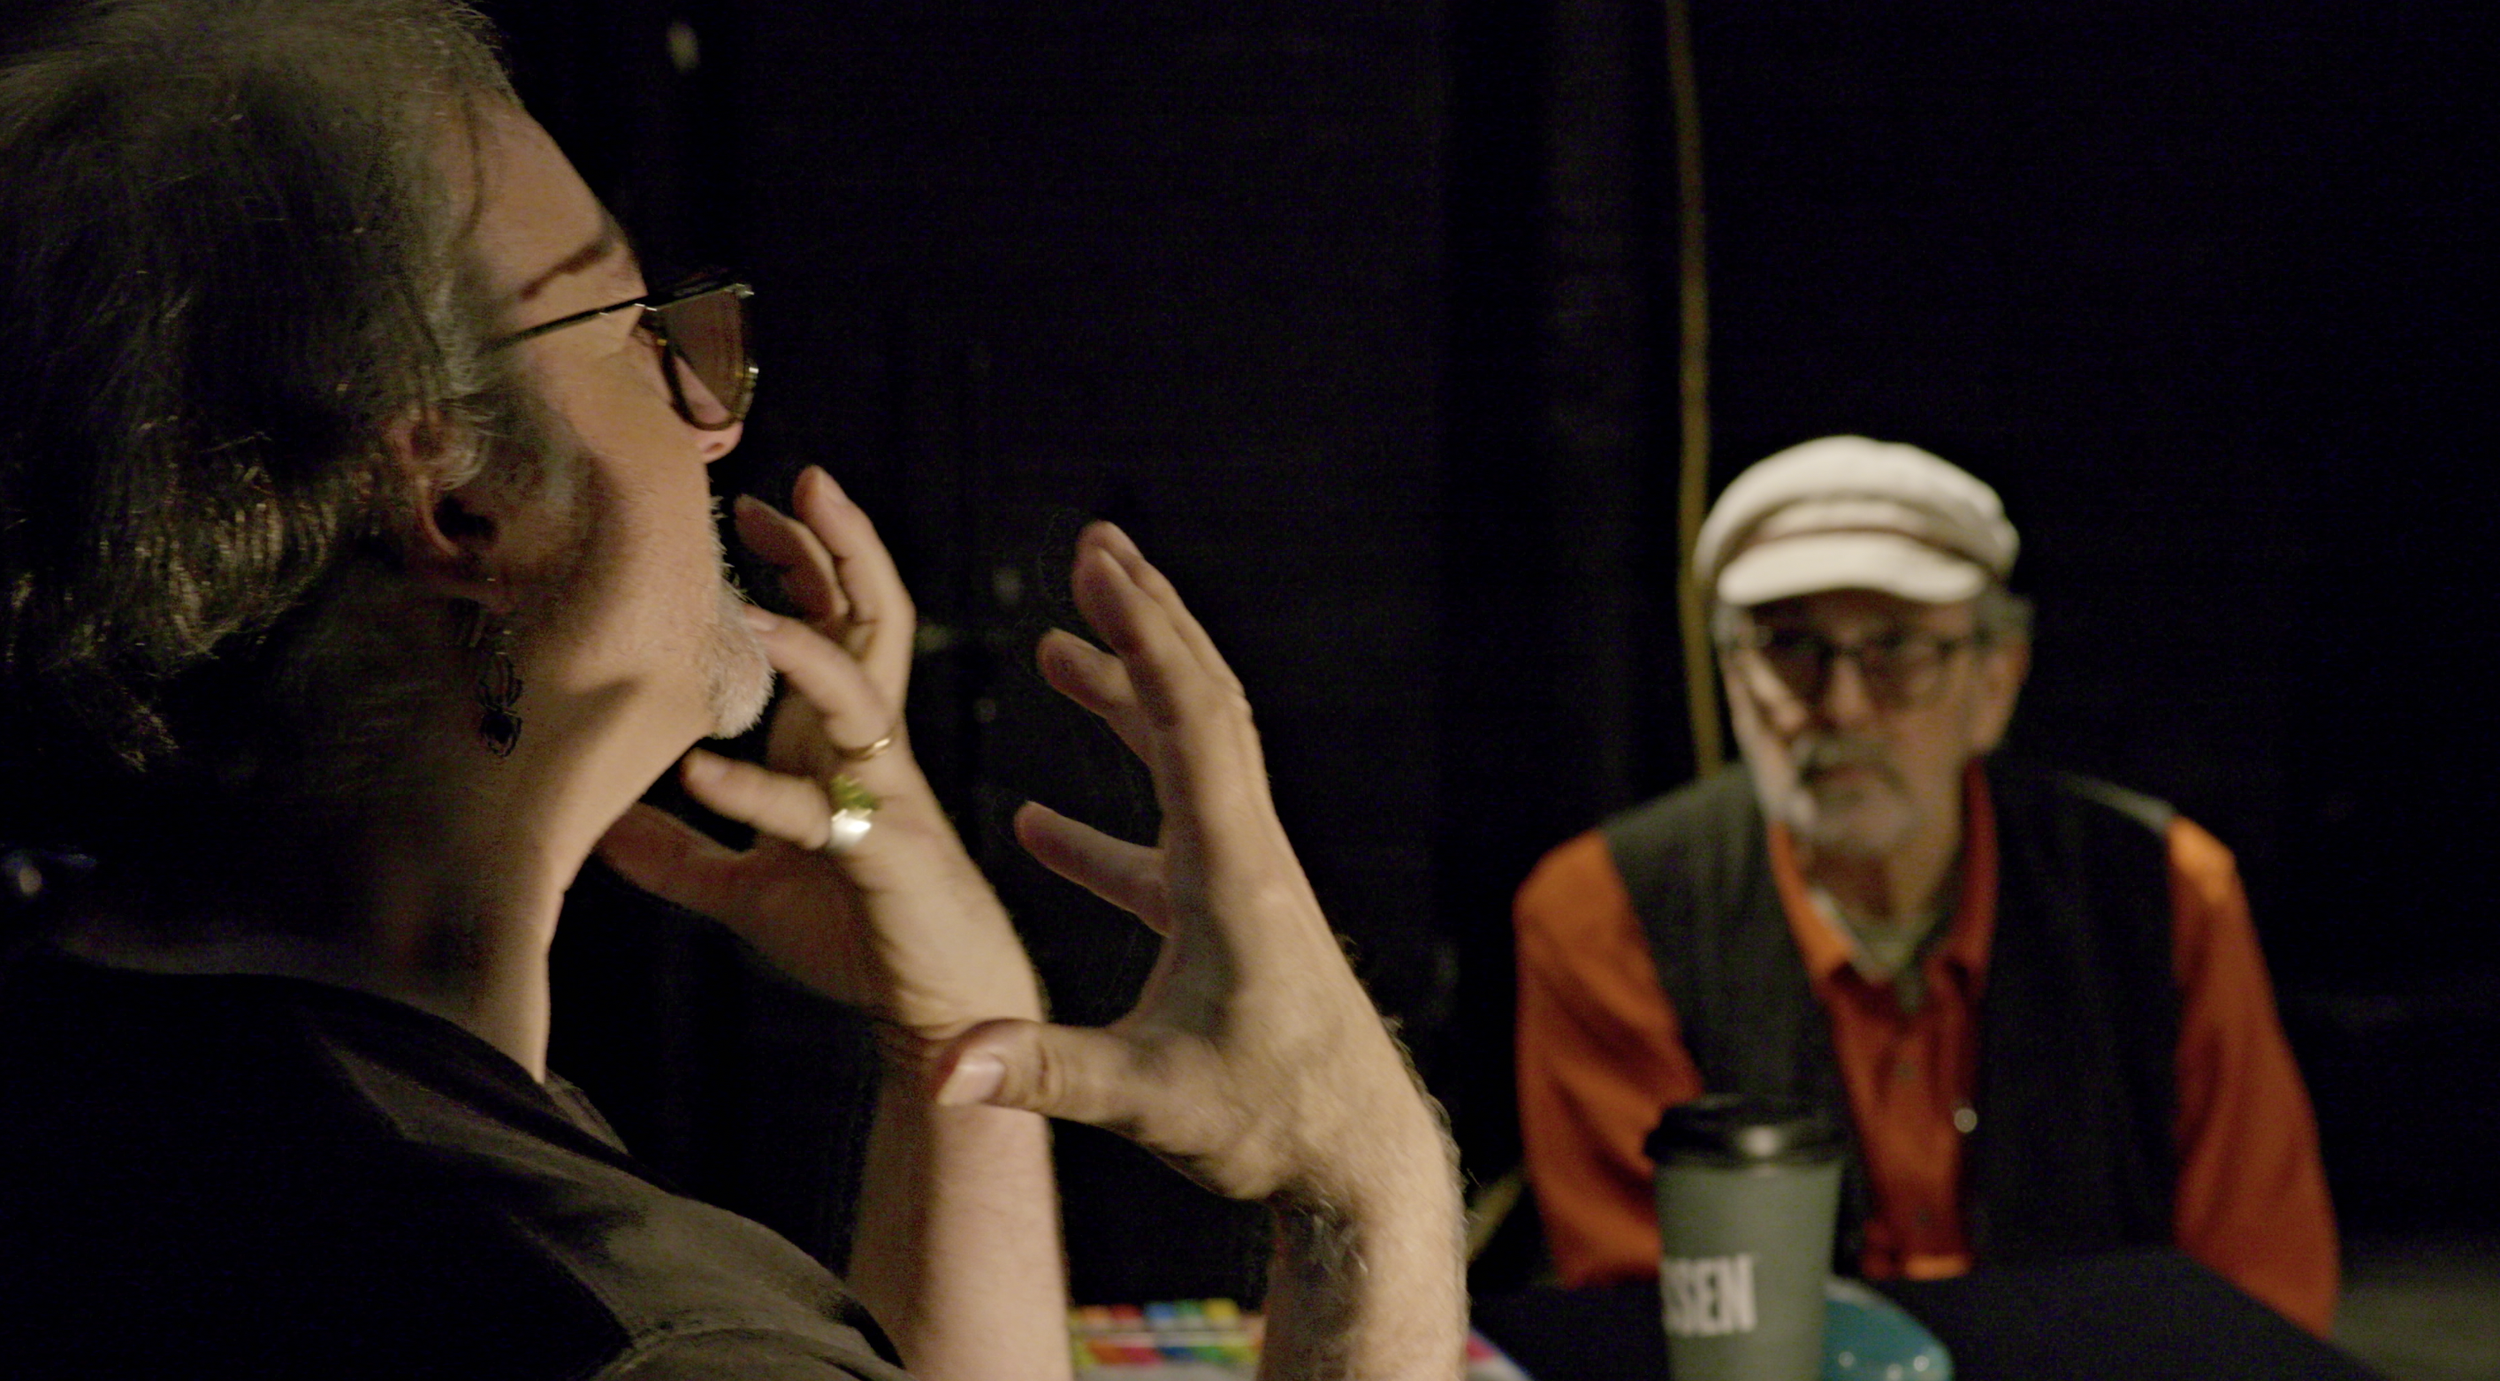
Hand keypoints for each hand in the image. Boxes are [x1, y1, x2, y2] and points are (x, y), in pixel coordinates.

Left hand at [597, 466, 1041, 1038]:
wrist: (934, 1004)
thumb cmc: (858, 933)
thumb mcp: (745, 887)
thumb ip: (681, 854)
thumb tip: (600, 829)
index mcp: (842, 741)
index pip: (838, 622)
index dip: (803, 559)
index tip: (751, 511)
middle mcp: (869, 749)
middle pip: (873, 619)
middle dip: (842, 546)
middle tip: (803, 478)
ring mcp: (882, 793)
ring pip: (861, 691)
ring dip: (807, 645)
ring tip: (749, 608)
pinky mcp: (881, 852)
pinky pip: (817, 810)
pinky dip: (756, 791)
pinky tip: (701, 774)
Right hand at [935, 524, 1446, 1208]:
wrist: (1359, 1167)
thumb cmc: (1271, 1128)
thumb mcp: (1148, 1100)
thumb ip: (1041, 1072)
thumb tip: (939, 1068)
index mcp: (1232, 870)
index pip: (1190, 717)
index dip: (1141, 631)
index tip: (1098, 557)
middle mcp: (1247, 858)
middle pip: (1204, 707)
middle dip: (1149, 623)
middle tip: (1100, 547)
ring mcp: (1244, 890)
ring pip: (1189, 767)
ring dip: (1128, 702)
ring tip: (1063, 648)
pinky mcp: (1233, 932)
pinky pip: (1164, 850)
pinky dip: (1107, 827)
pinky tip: (1042, 826)